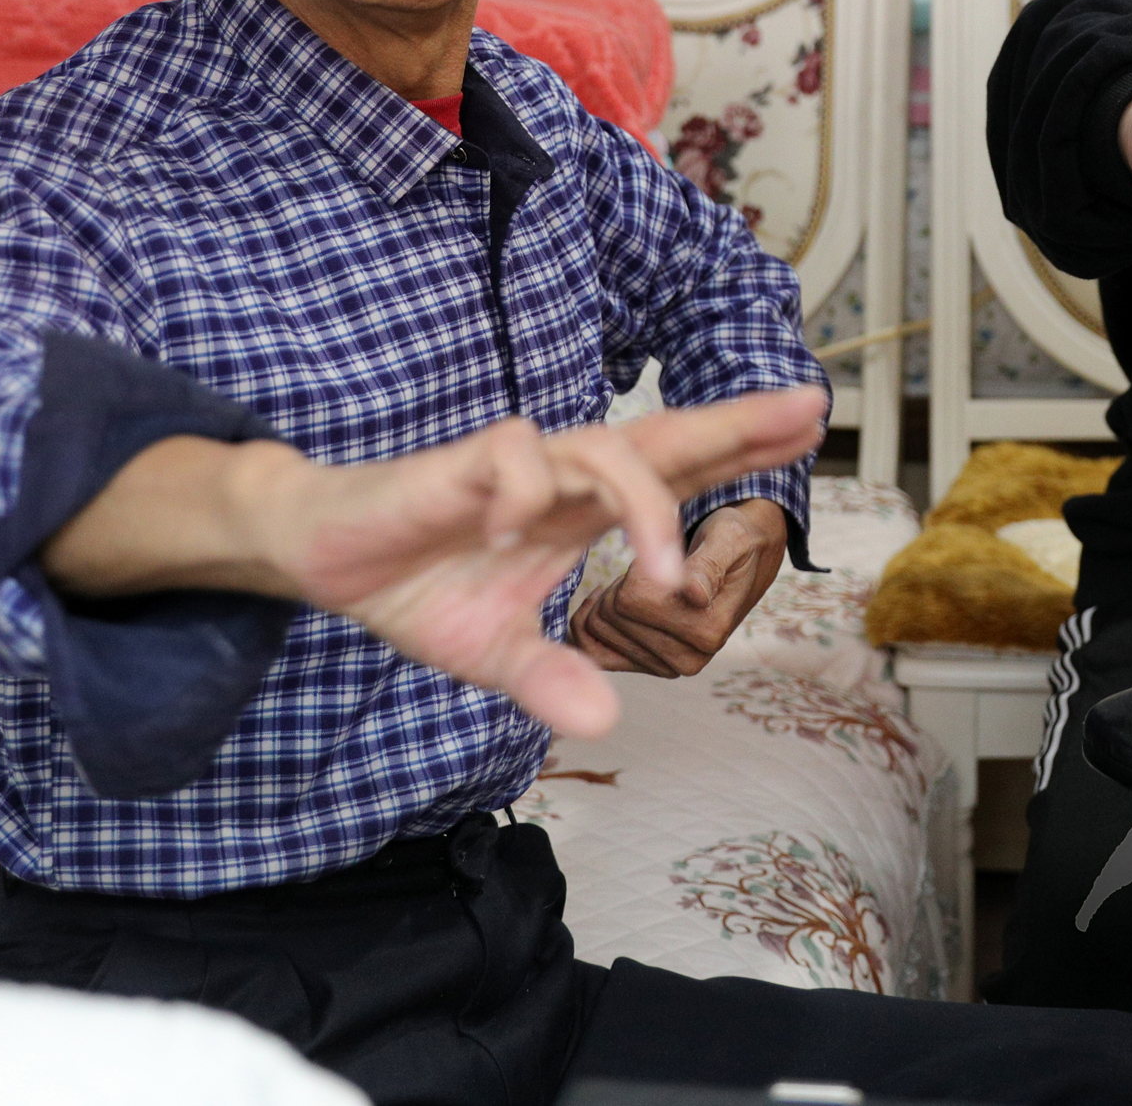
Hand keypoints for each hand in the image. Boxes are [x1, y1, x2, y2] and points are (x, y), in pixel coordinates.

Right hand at [41, 387, 825, 738]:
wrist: (322, 555)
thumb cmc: (416, 585)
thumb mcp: (489, 655)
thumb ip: (547, 679)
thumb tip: (603, 723)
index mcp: (579, 511)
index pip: (674, 469)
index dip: (737, 444)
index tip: (809, 417)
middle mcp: (561, 478)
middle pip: (661, 438)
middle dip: (733, 422)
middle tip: (805, 407)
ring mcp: (514, 467)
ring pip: (602, 450)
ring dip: (643, 507)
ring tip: (665, 580)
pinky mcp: (459, 463)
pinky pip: (512, 457)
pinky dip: (525, 493)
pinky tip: (514, 532)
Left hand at [567, 497, 789, 675]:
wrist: (745, 559)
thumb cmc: (733, 541)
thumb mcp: (728, 539)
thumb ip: (709, 565)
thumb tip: (695, 595)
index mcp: (708, 630)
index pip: (631, 599)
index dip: (637, 567)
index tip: (662, 552)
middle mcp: (690, 659)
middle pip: (611, 615)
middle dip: (620, 584)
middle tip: (651, 569)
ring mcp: (668, 667)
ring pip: (598, 630)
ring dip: (609, 600)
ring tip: (643, 584)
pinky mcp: (648, 667)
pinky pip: (595, 652)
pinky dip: (590, 624)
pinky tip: (607, 601)